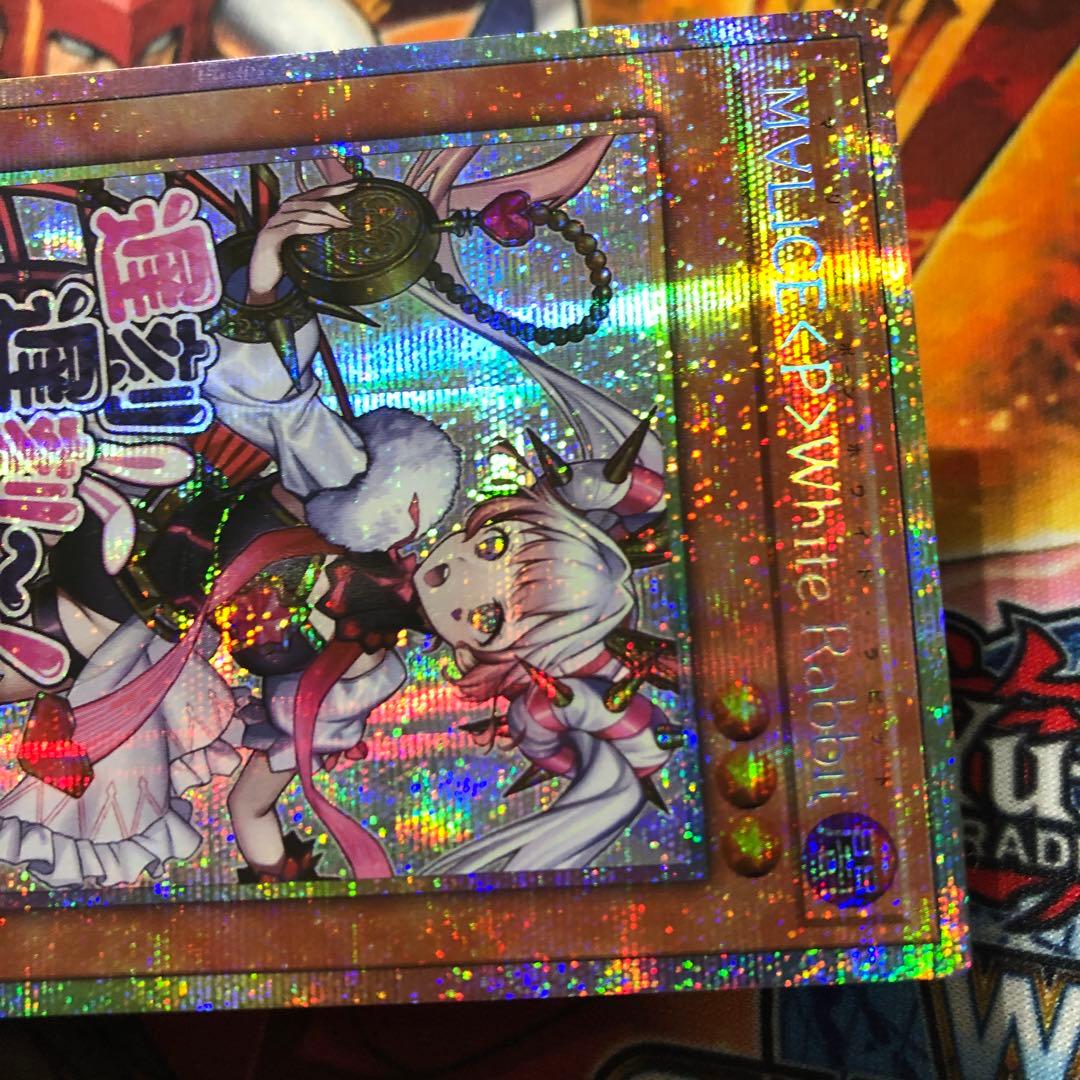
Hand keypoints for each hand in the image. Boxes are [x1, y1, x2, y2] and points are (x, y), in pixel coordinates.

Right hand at [246, 182, 355, 304]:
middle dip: (332, 207)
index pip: (313, 194)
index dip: (333, 189)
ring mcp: (274, 223)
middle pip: (309, 201)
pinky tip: (325, 230)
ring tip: (341, 225)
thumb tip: (340, 226)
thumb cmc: (284, 261)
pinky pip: (294, 227)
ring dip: (325, 217)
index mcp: (290, 210)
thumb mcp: (302, 243)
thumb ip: (315, 231)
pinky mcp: (270, 237)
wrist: (263, 280)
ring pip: (303, 212)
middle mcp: (281, 212)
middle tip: (348, 219)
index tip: (352, 187)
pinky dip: (311, 227)